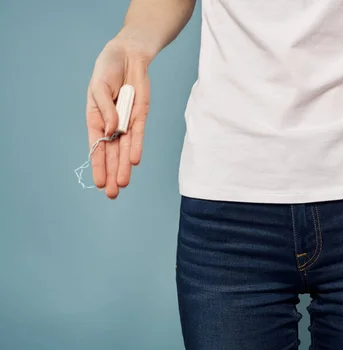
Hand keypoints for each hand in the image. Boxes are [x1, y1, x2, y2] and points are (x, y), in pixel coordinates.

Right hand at [86, 37, 150, 198]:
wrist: (128, 56)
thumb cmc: (108, 70)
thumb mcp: (99, 87)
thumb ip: (104, 109)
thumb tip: (111, 129)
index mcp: (95, 119)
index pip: (96, 147)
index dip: (97, 165)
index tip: (97, 183)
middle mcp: (111, 125)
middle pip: (111, 154)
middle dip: (111, 174)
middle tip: (111, 194)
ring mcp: (127, 122)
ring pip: (125, 149)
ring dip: (123, 167)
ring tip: (121, 185)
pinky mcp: (140, 116)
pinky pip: (138, 135)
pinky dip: (137, 147)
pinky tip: (134, 162)